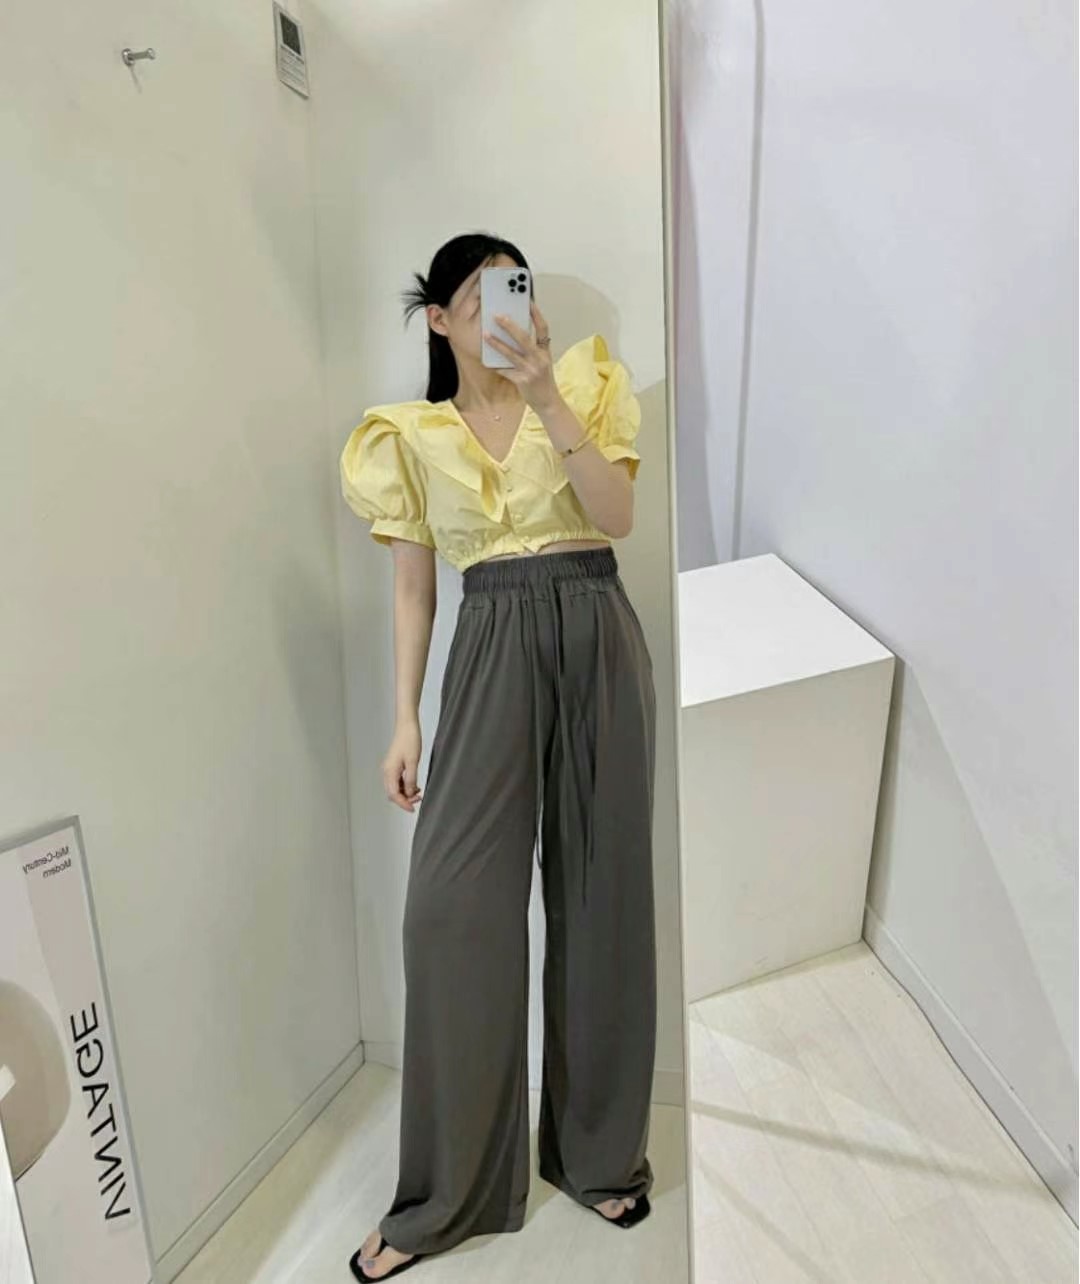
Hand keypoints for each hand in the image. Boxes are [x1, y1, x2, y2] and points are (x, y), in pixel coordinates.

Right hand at [383, 722, 422, 811]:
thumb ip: (410, 780)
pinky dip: (405, 786)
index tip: (413, 808)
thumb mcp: (413, 762)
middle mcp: (387, 771)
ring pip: (395, 787)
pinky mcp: (394, 765)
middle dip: (405, 799)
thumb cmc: (410, 740)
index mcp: (389, 771)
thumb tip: (409, 793)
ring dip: (405, 793)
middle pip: (392, 793)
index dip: (403, 803)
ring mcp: (389, 768)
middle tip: (418, 799)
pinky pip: (397, 781)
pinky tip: (414, 785)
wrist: (407, 726)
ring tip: (418, 792)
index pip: (393, 794)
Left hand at [484, 299, 561, 413]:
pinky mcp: (522, 381)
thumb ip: (533, 349)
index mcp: (545, 352)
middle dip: (509, 326)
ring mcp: (531, 370)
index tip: (528, 301)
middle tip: (497, 316)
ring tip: (485, 334)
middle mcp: (540, 359)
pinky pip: (505, 370)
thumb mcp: (542, 362)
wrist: (548, 402)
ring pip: (511, 353)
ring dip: (496, 343)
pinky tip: (486, 360)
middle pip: (523, 338)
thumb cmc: (543, 380)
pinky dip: (495, 365)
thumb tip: (514, 335)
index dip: (536, 314)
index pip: (543, 329)